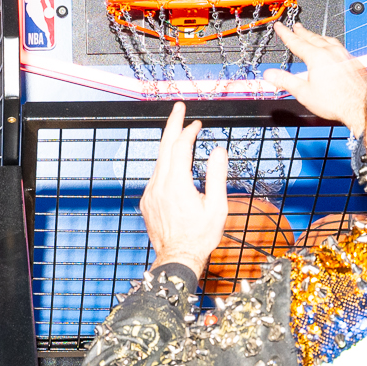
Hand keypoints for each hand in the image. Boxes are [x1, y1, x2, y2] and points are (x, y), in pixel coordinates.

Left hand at [142, 102, 227, 275]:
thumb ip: (217, 176)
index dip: (188, 131)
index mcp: (177, 185)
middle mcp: (159, 186)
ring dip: (170, 146)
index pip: (180, 147)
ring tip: (180, 135)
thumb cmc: (200, 236)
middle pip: (164, 147)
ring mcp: (150, 194)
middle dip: (172, 125)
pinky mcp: (147, 202)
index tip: (197, 123)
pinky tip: (175, 166)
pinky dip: (166, 165)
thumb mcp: (216, 206)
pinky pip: (156, 177)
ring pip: (159, 162)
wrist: (178, 258)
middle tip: (178, 108)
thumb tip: (219, 152)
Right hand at [262, 22, 366, 133]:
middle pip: (312, 37)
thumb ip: (285, 81)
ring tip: (311, 34)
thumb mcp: (304, 93)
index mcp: (317, 57)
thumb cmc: (337, 102)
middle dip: (302, 32)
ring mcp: (344, 55)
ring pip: (327, 40)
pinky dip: (329, 43)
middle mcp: (331, 52)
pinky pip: (338, 46)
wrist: (362, 106)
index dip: (286, 34)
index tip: (280, 27)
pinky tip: (331, 47)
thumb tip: (269, 74)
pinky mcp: (353, 60)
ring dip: (316, 35)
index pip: (296, 42)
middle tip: (295, 26)